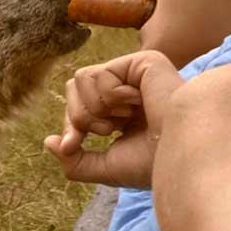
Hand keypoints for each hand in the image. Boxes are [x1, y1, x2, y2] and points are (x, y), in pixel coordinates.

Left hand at [44, 50, 182, 189]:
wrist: (182, 150)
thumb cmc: (153, 162)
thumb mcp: (106, 167)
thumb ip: (75, 161)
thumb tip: (49, 142)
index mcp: (124, 116)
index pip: (79, 110)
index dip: (71, 127)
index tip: (72, 146)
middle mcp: (128, 93)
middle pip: (74, 90)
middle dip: (78, 116)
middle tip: (105, 131)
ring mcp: (135, 76)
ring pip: (80, 80)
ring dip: (93, 108)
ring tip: (122, 120)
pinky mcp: (140, 62)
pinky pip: (96, 74)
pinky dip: (109, 97)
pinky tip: (136, 104)